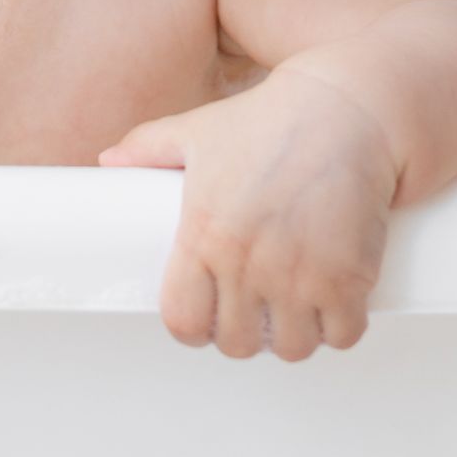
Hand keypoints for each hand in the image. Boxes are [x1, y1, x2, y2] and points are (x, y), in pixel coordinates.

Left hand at [96, 67, 398, 359]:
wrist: (348, 108)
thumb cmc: (271, 119)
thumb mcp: (199, 129)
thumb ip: (148, 147)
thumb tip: (107, 161)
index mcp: (204, 235)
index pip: (183, 321)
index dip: (193, 327)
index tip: (207, 316)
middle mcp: (248, 264)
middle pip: (236, 343)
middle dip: (243, 333)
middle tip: (254, 310)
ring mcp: (300, 276)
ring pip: (289, 347)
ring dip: (291, 335)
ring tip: (294, 309)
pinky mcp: (348, 278)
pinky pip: (342, 335)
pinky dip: (339, 328)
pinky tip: (334, 305)